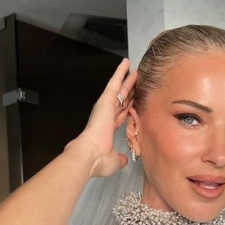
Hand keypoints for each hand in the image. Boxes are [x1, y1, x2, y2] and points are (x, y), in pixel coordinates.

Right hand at [66, 58, 136, 178]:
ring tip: (133, 69)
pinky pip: (114, 83)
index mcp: (107, 130)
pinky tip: (126, 63)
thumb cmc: (98, 159)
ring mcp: (105, 107)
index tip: (133, 102)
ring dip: (126, 80)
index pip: (120, 115)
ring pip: (119, 90)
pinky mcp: (105, 100)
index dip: (128, 108)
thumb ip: (120, 158)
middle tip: (135, 82)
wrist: (90, 155)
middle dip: (129, 92)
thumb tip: (124, 161)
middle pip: (121, 101)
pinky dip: (120, 73)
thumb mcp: (114, 161)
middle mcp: (106, 116)